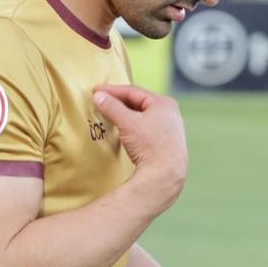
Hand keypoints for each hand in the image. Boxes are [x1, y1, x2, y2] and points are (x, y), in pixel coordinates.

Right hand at [92, 85, 187, 205]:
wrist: (164, 175)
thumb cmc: (149, 145)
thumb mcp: (127, 123)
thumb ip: (111, 107)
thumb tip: (98, 96)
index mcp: (164, 103)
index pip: (133, 91)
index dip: (112, 90)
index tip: (96, 91)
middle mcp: (170, 113)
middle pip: (139, 102)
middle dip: (119, 102)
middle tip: (102, 101)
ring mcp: (171, 129)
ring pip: (143, 115)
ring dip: (126, 114)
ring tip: (110, 114)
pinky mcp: (167, 143)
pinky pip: (146, 127)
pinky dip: (133, 125)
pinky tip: (125, 130)